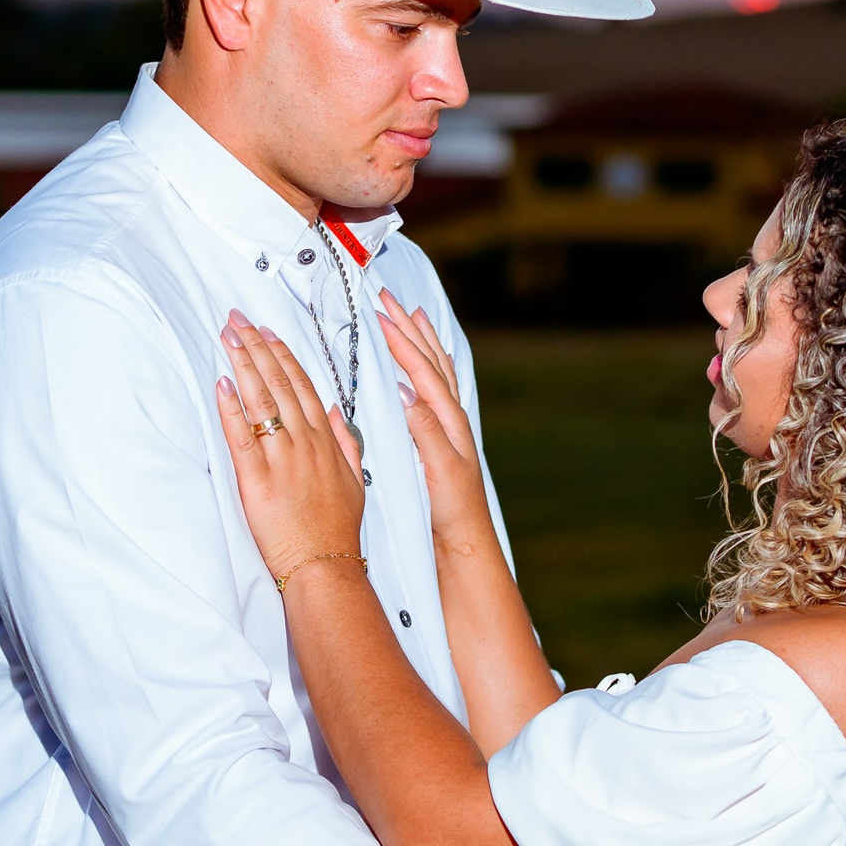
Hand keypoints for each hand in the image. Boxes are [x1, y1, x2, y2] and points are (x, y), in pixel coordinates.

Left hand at [213, 311, 365, 584]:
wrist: (326, 566)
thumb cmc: (337, 529)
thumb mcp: (353, 480)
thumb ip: (345, 442)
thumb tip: (332, 412)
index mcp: (326, 441)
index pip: (302, 386)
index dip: (283, 355)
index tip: (267, 332)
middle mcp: (305, 443)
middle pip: (279, 384)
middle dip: (257, 347)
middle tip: (237, 320)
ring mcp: (282, 459)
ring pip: (261, 401)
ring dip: (244, 364)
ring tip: (228, 337)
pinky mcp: (258, 480)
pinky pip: (242, 436)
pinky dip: (231, 407)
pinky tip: (222, 382)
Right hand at [374, 289, 492, 551]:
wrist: (464, 544)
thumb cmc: (451, 512)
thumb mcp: (437, 471)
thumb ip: (425, 432)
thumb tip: (408, 394)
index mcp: (449, 421)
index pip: (422, 371)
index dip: (402, 342)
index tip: (381, 315)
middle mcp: (452, 419)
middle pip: (431, 362)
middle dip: (410, 329)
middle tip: (390, 301)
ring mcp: (449, 428)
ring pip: (436, 372)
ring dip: (422, 342)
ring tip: (413, 317)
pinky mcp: (441, 440)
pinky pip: (436, 391)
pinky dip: (429, 369)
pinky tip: (423, 367)